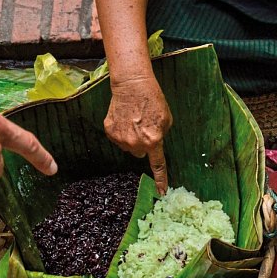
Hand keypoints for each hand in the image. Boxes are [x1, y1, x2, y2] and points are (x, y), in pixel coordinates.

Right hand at [104, 75, 172, 193]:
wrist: (132, 85)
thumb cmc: (153, 101)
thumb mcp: (166, 121)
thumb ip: (161, 137)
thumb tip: (155, 146)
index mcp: (153, 141)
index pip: (158, 165)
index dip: (160, 180)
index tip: (161, 192)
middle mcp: (136, 143)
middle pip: (140, 154)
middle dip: (144, 144)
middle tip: (144, 128)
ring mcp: (121, 138)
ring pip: (129, 147)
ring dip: (132, 139)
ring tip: (134, 121)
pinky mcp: (110, 131)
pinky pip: (118, 140)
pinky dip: (122, 132)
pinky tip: (125, 119)